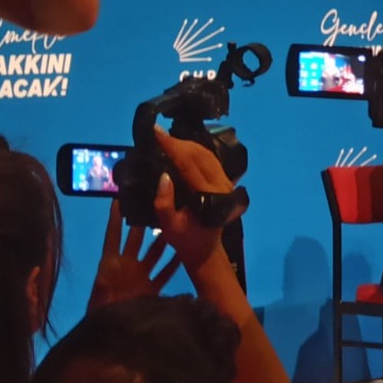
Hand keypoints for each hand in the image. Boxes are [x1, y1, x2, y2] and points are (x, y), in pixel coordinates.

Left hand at [87, 200, 179, 310]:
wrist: (110, 337)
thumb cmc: (101, 309)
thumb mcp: (102, 285)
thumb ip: (111, 270)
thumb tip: (116, 261)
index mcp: (111, 263)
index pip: (113, 235)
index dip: (114, 219)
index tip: (118, 200)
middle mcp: (126, 266)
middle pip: (135, 239)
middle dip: (142, 223)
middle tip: (154, 205)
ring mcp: (139, 276)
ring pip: (152, 253)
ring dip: (161, 239)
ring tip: (173, 222)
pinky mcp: (150, 289)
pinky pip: (164, 273)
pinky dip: (173, 263)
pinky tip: (183, 251)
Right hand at [152, 126, 235, 269]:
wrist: (206, 250)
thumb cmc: (185, 240)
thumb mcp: (168, 226)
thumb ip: (164, 203)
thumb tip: (163, 176)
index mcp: (208, 194)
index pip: (188, 163)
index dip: (172, 146)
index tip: (157, 132)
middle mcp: (221, 184)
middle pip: (200, 154)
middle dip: (179, 142)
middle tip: (159, 135)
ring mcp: (225, 182)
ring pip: (207, 154)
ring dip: (188, 145)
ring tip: (168, 140)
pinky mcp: (224, 182)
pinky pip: (210, 160)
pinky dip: (195, 151)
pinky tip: (182, 149)